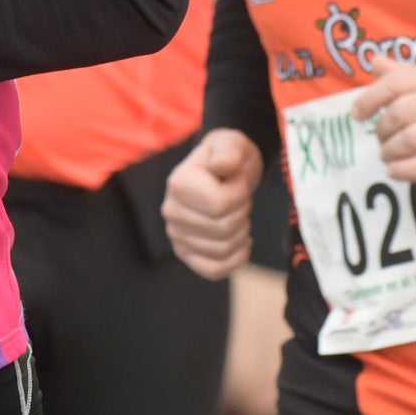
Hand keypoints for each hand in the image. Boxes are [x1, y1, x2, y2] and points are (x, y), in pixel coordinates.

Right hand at [163, 129, 264, 280]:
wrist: (224, 170)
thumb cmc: (229, 155)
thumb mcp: (232, 144)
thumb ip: (229, 152)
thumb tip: (222, 166)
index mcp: (178, 184)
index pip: (220, 205)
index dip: (241, 195)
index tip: (239, 181)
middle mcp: (171, 211)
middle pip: (224, 229)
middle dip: (243, 213)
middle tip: (240, 199)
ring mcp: (176, 234)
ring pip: (222, 250)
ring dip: (242, 233)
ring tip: (239, 214)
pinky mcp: (185, 252)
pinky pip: (213, 270)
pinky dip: (235, 261)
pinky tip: (244, 245)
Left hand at [351, 64, 415, 181]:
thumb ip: (410, 73)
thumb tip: (374, 62)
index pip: (397, 82)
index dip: (370, 98)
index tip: (357, 113)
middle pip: (400, 113)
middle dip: (382, 129)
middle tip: (380, 138)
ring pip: (410, 139)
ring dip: (390, 151)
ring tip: (388, 156)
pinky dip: (404, 170)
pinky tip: (396, 171)